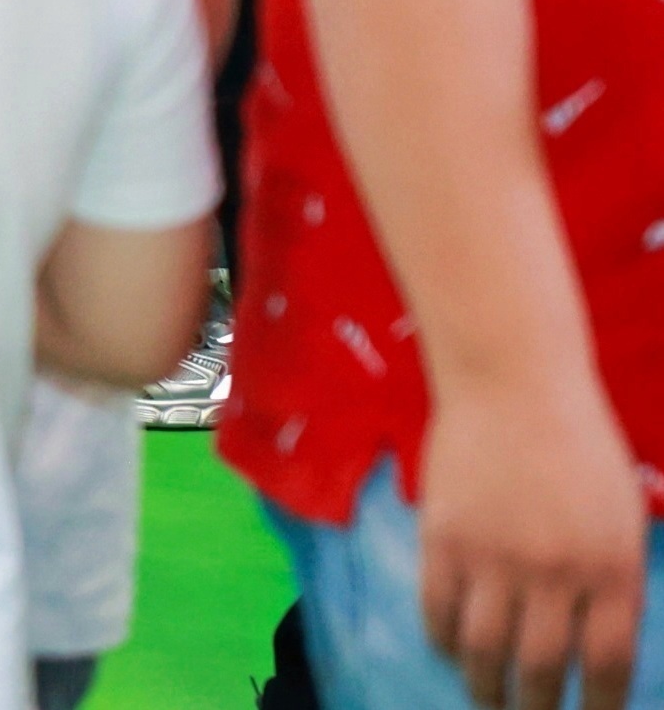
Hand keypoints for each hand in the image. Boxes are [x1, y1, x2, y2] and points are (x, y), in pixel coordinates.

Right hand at [417, 365, 645, 706]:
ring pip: (484, 650)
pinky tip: (449, 647)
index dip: (600, 704)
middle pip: (542, 668)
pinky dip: (442, 639)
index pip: (608, 664)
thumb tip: (596, 646)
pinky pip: (438, 608)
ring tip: (486, 698)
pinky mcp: (443, 538)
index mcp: (611, 568)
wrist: (513, 381)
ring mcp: (493, 557)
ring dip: (485, 686)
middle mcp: (554, 573)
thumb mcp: (621, 518)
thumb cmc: (579, 444)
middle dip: (536, 706)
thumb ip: (612, 581)